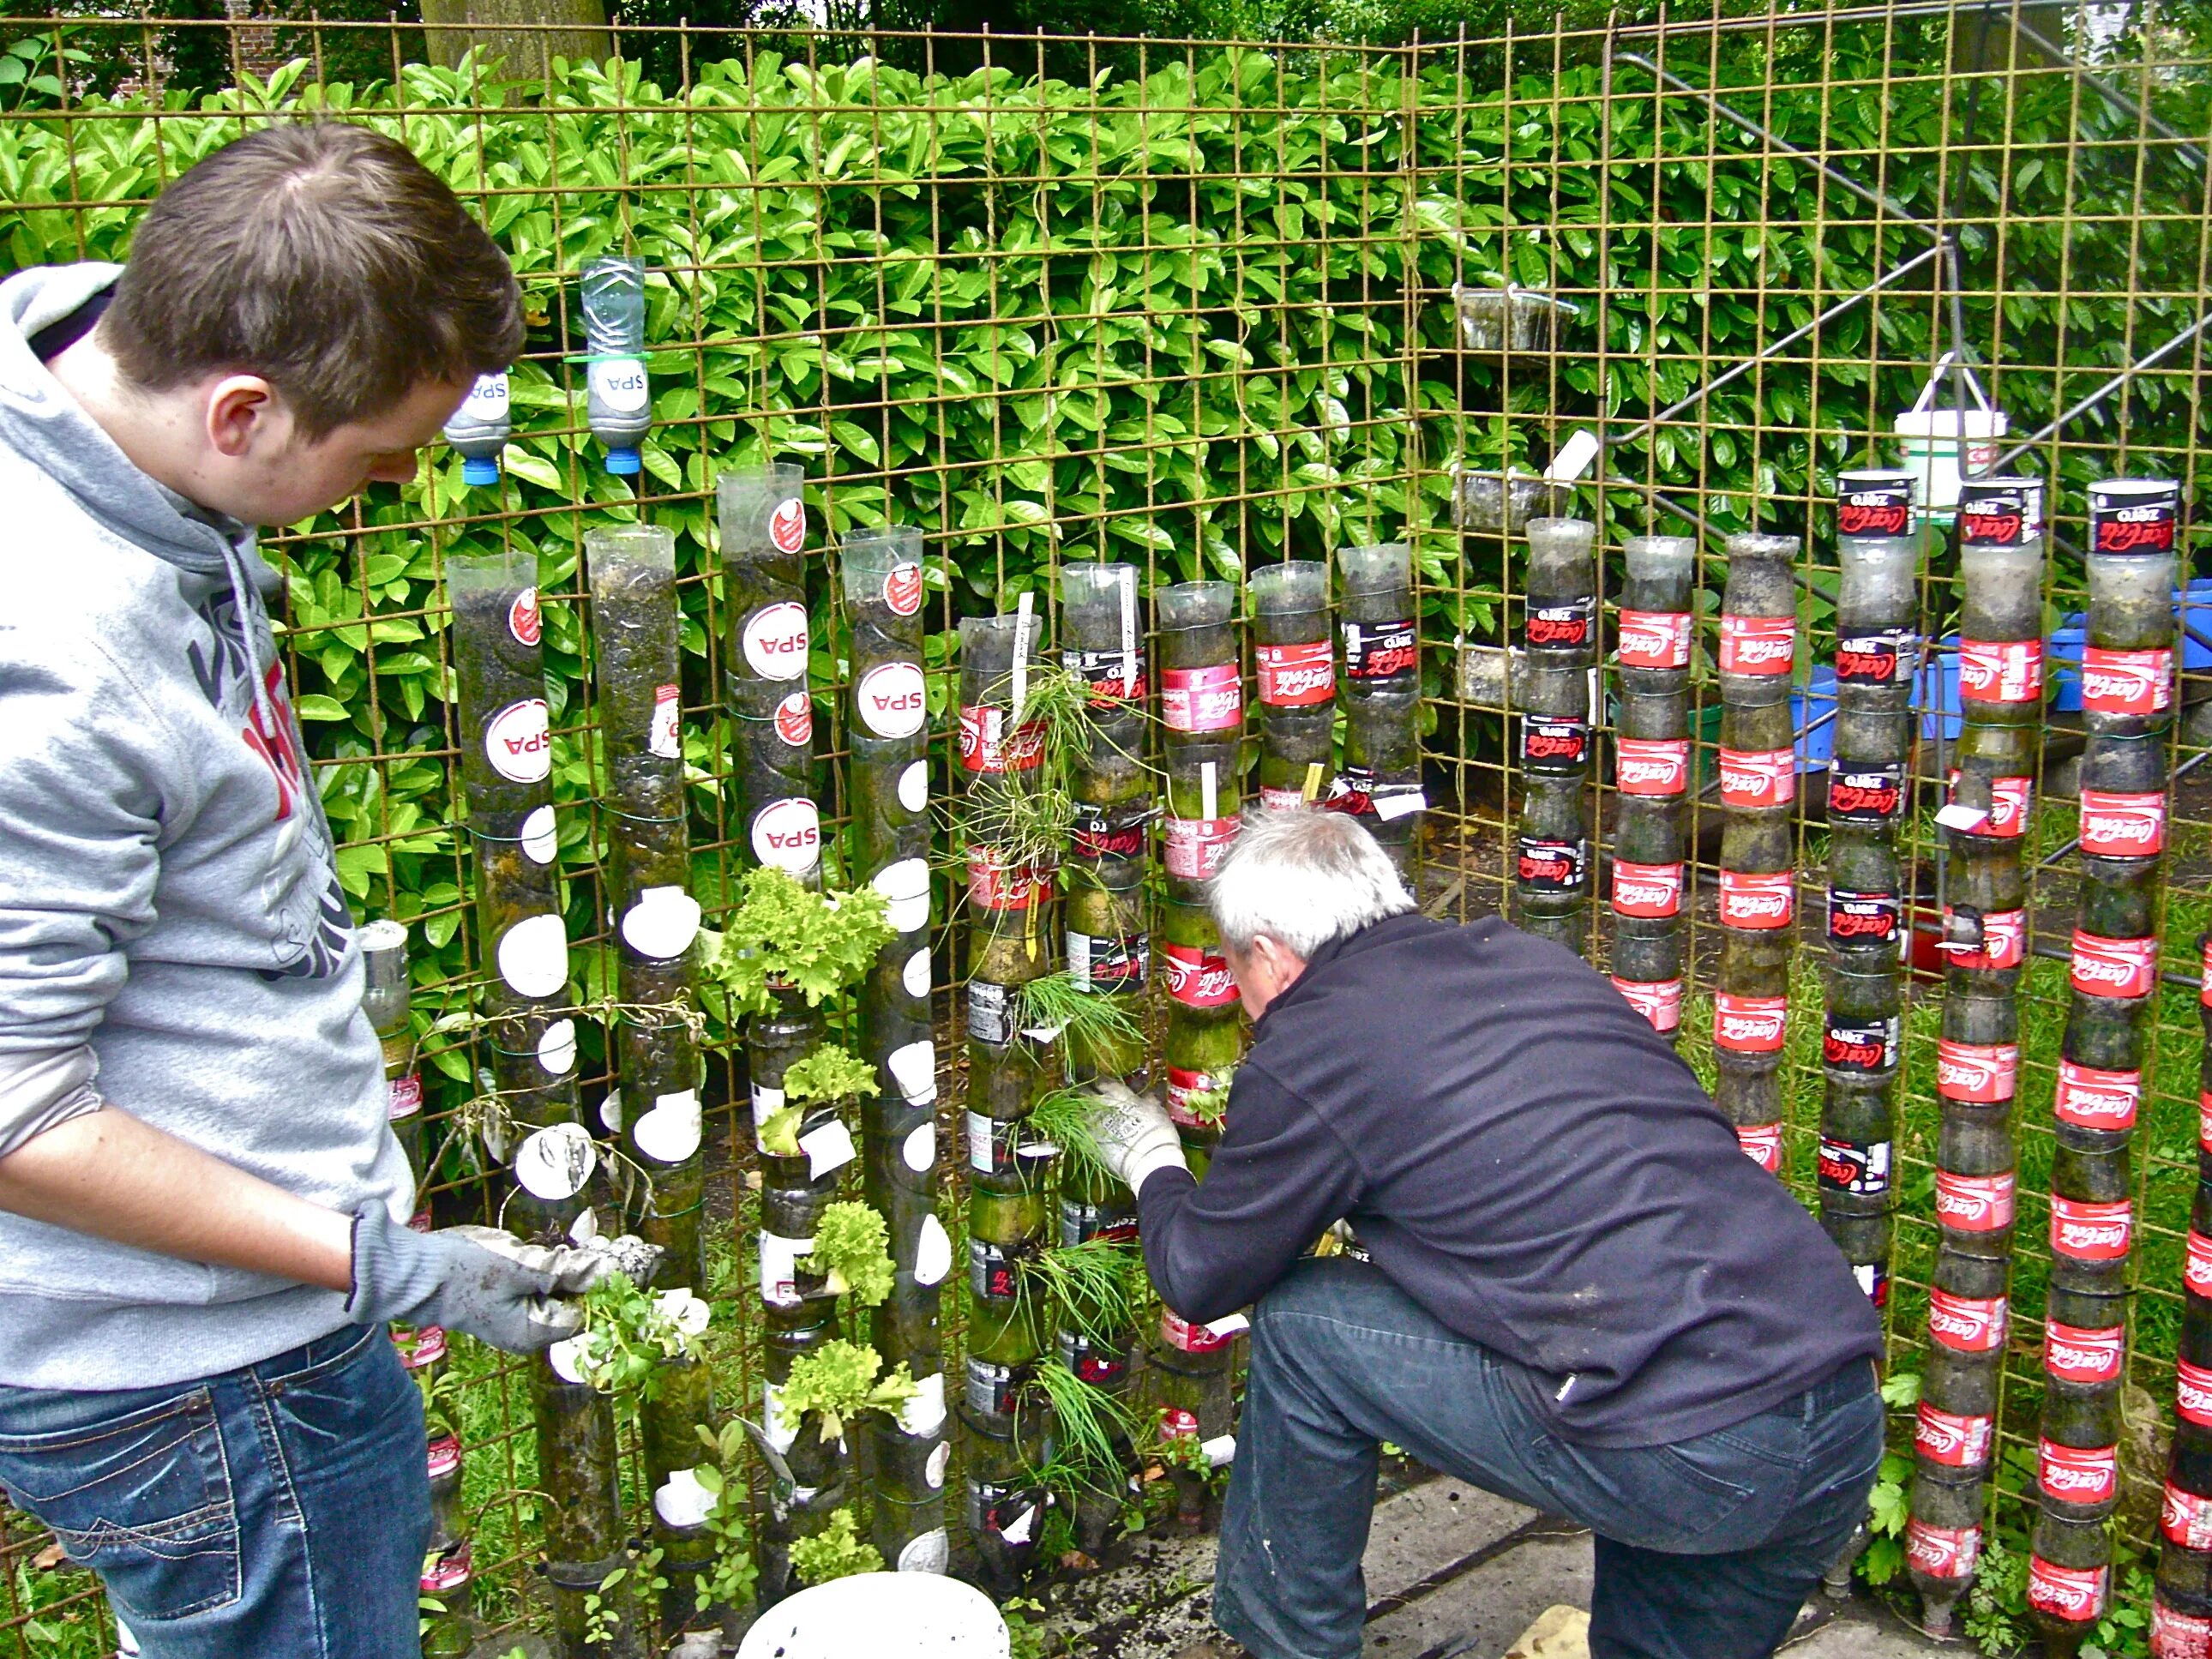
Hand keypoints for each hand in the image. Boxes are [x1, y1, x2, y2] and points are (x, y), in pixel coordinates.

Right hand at [346, 1205, 621, 1353]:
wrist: (418, 1270)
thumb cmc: (465, 1271)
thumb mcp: (521, 1267)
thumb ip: (563, 1272)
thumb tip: (602, 1273)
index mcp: (534, 1332)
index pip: (586, 1312)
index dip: (603, 1285)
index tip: (618, 1255)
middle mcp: (529, 1332)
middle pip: (574, 1303)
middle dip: (587, 1274)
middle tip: (600, 1243)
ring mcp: (516, 1317)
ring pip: (558, 1292)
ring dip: (569, 1268)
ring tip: (578, 1243)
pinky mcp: (507, 1300)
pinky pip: (540, 1286)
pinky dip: (549, 1268)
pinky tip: (553, 1249)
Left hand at [1084, 1078, 1188, 1195]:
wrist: (1148, 1160)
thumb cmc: (1156, 1133)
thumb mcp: (1156, 1111)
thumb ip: (1148, 1100)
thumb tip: (1148, 1093)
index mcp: (1119, 1095)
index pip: (1101, 1080)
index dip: (1092, 1075)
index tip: (1086, 1072)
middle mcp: (1102, 1106)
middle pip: (1084, 1092)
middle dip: (1079, 1087)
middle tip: (1073, 1083)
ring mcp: (1093, 1124)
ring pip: (1077, 1110)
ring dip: (1074, 1106)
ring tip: (1072, 1105)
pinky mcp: (1089, 1142)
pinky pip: (1078, 1128)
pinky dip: (1078, 1124)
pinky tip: (1077, 1125)